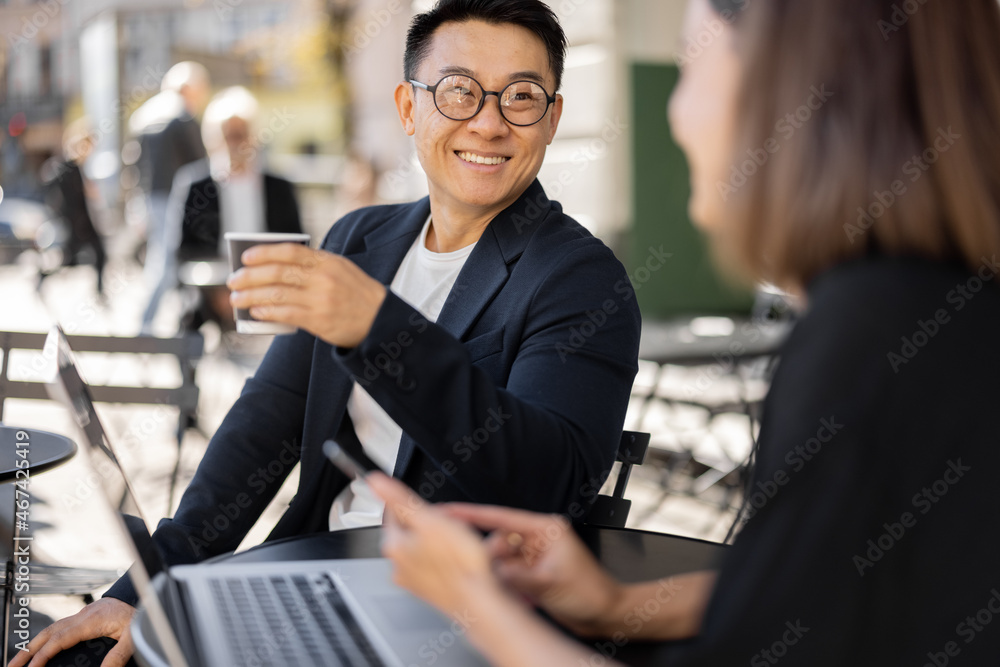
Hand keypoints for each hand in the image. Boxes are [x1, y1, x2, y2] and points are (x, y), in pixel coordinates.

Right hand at [8, 598, 134, 666]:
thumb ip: (118, 655)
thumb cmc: (137, 612)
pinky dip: (45, 639)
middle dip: (27, 651)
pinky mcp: (83, 617)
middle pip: (48, 634)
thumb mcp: (133, 636)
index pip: (60, 639)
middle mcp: (82, 617)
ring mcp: (81, 616)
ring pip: (51, 630)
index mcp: (91, 621)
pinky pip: (58, 628)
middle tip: (12, 666)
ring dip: (33, 645)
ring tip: (20, 661)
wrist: (141, 593)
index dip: (44, 654)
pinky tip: (41, 648)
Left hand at [227, 243, 386, 347]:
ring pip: (276, 294)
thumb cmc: (356, 294)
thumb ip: (313, 264)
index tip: (246, 257)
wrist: (380, 320)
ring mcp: (320, 300)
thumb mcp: (340, 269)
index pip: (289, 251)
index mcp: (327, 261)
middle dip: (249, 276)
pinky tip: (255, 312)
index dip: (264, 253)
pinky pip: (285, 314)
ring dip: (251, 296)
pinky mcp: (318, 320)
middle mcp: (323, 278)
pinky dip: (266, 312)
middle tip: (233, 280)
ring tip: (236, 299)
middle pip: (277, 273)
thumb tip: (274, 266)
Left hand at [368, 473, 505, 619]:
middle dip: (426, 522)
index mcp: (393, 547)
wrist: (481, 602)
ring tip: (456, 540)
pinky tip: (460, 558)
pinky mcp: (431, 591)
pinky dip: (445, 558)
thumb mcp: (429, 519)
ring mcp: (415, 582)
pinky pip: (434, 565)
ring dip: (436, 540)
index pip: (391, 513)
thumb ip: (400, 498)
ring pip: (422, 549)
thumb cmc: (459, 564)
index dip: (410, 502)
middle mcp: (399, 567)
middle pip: (408, 532)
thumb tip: (375, 481)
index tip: (426, 503)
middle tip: (447, 521)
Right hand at [442, 503, 623, 636]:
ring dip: (499, 577)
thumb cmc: (590, 593)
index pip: (501, 517)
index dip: (471, 513)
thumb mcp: (549, 583)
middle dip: (490, 560)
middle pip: (497, 542)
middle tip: (486, 577)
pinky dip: (507, 587)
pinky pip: (507, 576)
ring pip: (500, 562)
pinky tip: (518, 598)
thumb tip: (489, 572)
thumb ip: (516, 576)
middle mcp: (537, 540)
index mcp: (544, 529)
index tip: (446, 511)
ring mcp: (533, 558)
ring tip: (510, 591)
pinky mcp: (531, 574)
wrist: (605, 615)